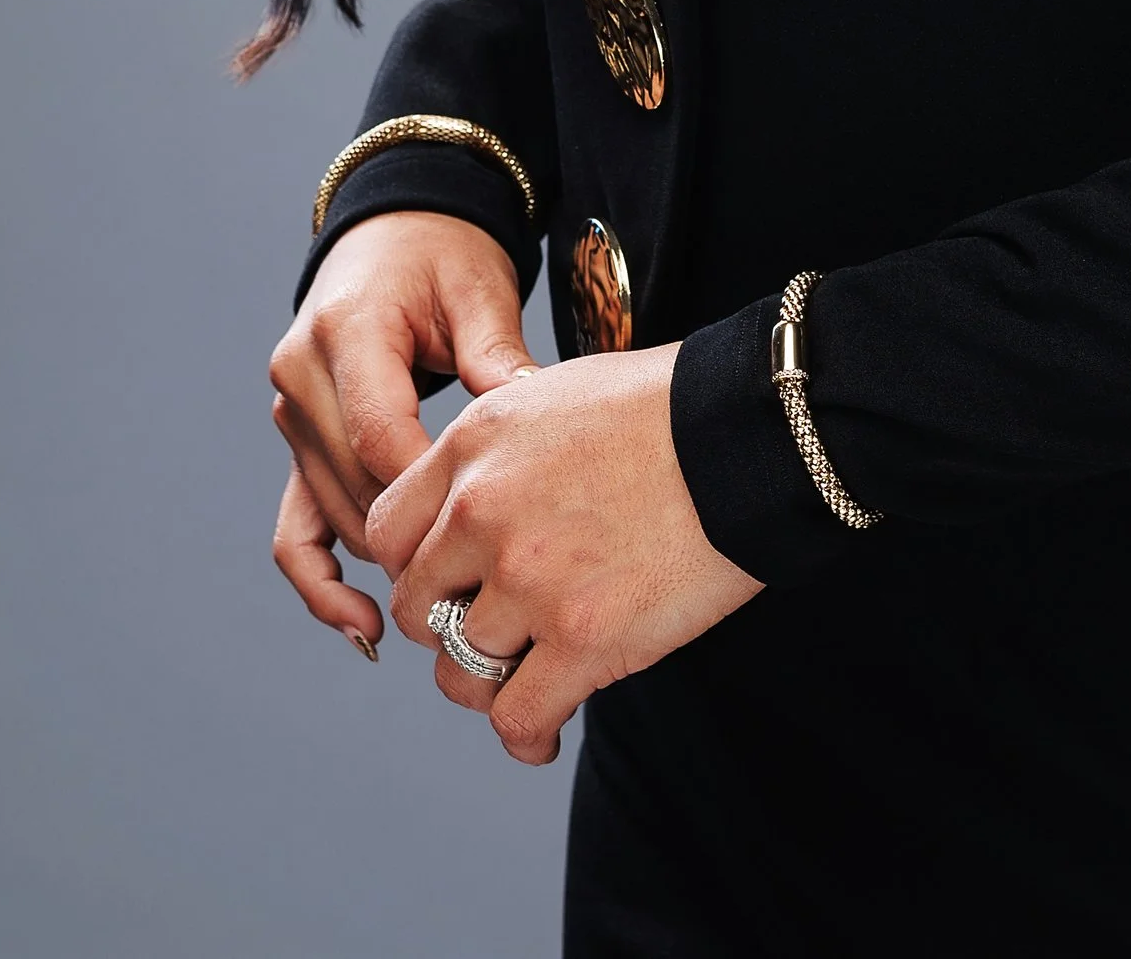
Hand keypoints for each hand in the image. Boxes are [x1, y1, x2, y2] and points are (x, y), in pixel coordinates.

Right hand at [269, 210, 535, 655]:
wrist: (396, 229)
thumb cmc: (444, 254)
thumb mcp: (480, 291)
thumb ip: (497, 361)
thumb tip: (540, 431)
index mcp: (347, 330)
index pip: (381, 436)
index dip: (430, 494)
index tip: (486, 534)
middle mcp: (302, 376)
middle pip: (354, 483)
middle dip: (416, 535)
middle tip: (482, 586)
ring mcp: (291, 414)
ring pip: (331, 512)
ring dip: (383, 559)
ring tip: (448, 615)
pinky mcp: (297, 443)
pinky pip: (295, 526)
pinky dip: (319, 578)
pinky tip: (361, 625)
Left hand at [368, 346, 761, 761]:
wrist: (744, 433)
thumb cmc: (665, 407)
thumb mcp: (554, 395)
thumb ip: (496, 451)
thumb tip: (470, 504)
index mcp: (473, 446)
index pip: (386, 533)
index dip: (414, 565)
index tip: (448, 579)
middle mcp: (483, 513)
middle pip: (417, 609)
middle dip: (448, 626)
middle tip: (490, 630)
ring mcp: (530, 581)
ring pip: (462, 673)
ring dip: (489, 684)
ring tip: (522, 680)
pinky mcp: (583, 640)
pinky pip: (517, 717)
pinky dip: (526, 735)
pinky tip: (543, 733)